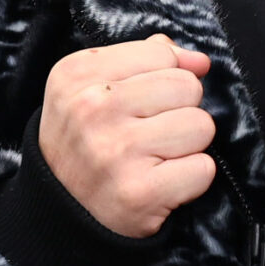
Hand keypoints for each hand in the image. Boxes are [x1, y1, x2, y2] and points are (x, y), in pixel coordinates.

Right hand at [40, 34, 217, 237]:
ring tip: (153, 158)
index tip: (133, 106)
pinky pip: (204, 168)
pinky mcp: (140, 192)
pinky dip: (190, 180)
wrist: (60, 212)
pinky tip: (160, 183)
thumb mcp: (94, 87)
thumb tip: (199, 61)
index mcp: (77, 74)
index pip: (161, 53)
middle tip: (145, 135)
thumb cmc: (86, 141)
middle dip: (177, 111)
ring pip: (202, 126)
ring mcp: (116, 151)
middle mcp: (92, 108)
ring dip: (186, 146)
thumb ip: (148, 59)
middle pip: (187, 87)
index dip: (160, 80)